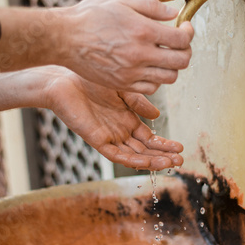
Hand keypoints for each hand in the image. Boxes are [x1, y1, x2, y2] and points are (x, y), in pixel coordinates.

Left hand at [42, 66, 183, 169]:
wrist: (63, 80)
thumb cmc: (90, 82)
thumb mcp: (122, 90)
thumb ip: (139, 102)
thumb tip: (157, 116)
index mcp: (127, 120)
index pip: (149, 138)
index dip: (164, 145)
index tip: (181, 148)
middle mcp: (119, 132)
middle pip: (145, 150)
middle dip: (163, 156)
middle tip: (181, 161)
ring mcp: (109, 137)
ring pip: (133, 155)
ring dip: (152, 161)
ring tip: (170, 163)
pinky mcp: (97, 140)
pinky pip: (116, 155)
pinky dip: (132, 160)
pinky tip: (146, 162)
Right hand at [61, 0, 193, 94]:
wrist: (64, 38)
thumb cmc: (90, 17)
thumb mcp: (122, 1)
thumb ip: (151, 7)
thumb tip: (173, 13)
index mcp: (143, 31)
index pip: (182, 39)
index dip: (189, 33)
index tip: (185, 28)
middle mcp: (140, 54)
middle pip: (181, 61)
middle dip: (185, 51)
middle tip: (179, 43)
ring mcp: (132, 72)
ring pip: (170, 77)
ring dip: (172, 66)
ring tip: (164, 55)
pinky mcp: (123, 84)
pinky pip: (151, 88)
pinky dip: (157, 79)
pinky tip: (150, 67)